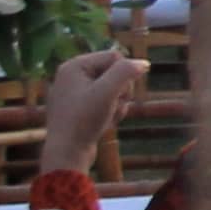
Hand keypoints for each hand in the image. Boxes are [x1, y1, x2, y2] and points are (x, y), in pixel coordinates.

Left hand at [33, 47, 147, 183]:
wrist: (66, 153)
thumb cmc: (84, 120)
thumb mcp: (107, 92)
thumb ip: (126, 72)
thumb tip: (143, 63)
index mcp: (73, 66)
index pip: (114, 56)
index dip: (125, 74)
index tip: (120, 94)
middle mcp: (71, 76)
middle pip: (114, 72)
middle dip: (121, 90)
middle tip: (116, 105)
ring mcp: (74, 92)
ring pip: (112, 88)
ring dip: (118, 102)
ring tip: (109, 117)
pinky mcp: (78, 108)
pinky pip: (103, 101)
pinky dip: (110, 110)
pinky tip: (105, 123)